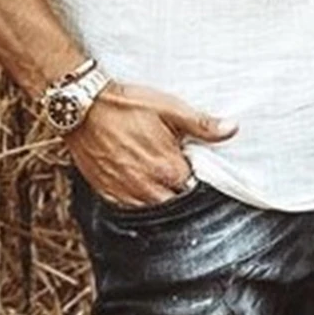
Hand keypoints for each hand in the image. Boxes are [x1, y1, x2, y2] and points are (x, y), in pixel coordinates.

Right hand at [64, 80, 238, 207]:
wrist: (82, 107)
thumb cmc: (126, 105)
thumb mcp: (169, 109)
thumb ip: (201, 124)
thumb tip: (232, 129)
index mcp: (168, 168)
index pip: (194, 188)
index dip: (196, 177)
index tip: (193, 166)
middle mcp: (147, 187)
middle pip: (175, 203)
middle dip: (179, 191)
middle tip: (175, 171)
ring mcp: (125, 192)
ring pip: (152, 209)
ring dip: (159, 198)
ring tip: (158, 178)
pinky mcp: (106, 192)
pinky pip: (127, 208)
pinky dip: (136, 201)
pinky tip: (138, 184)